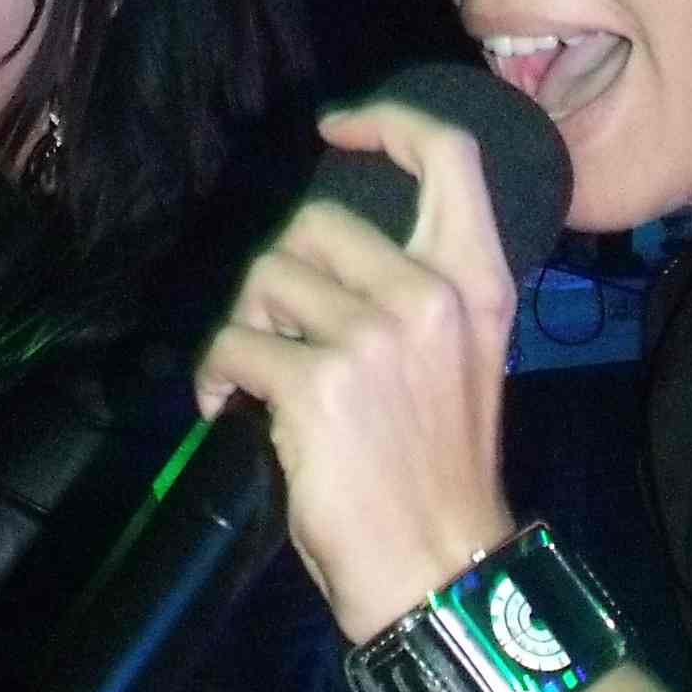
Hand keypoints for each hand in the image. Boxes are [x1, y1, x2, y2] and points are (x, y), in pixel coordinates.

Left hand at [193, 93, 520, 644]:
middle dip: (277, 269)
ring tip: (249, 380)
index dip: (385, 121)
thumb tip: (329, 253)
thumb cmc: (440, 473)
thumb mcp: (462, 361)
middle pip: (316, 219)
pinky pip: (231, 343)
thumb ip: (418, 294)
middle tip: (274, 329)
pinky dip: (213, 377)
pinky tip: (225, 410)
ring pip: (265, 278)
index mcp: (479, 284)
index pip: (448, 155)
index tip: (336, 127)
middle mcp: (432, 295)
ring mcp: (374, 336)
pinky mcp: (316, 382)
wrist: (440, 569)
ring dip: (242, 326)